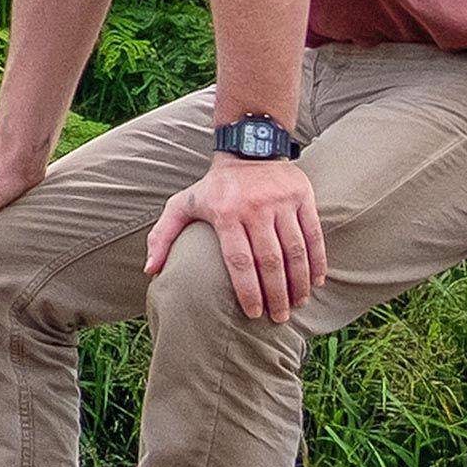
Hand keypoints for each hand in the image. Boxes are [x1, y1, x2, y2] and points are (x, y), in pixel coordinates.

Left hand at [147, 149, 328, 322]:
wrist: (248, 148)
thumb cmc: (214, 187)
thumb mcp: (182, 204)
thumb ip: (162, 236)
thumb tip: (149, 269)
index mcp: (225, 213)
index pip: (239, 260)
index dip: (248, 291)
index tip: (254, 314)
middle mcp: (254, 207)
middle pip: (269, 261)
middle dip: (276, 295)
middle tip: (279, 318)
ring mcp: (280, 202)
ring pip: (295, 251)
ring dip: (298, 283)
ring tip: (297, 304)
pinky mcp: (302, 196)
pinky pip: (313, 234)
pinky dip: (317, 261)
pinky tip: (315, 282)